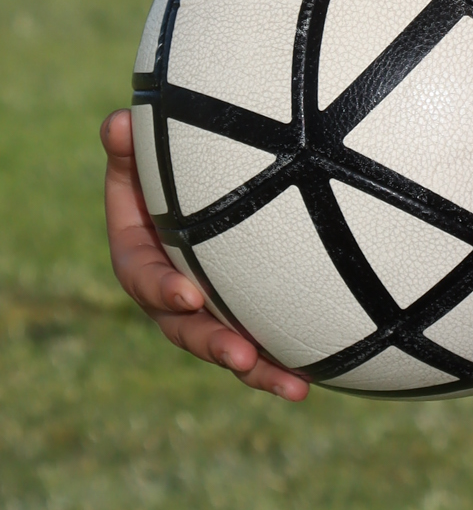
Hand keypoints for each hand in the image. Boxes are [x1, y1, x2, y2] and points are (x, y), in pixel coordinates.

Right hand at [100, 110, 308, 400]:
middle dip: (211, 344)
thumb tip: (120, 124)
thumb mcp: (144, 149)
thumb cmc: (170, 158)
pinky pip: (262, 343)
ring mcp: (209, 306)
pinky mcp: (244, 313)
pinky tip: (315, 379)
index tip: (189, 296)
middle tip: (241, 355)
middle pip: (183, 327)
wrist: (210, 173)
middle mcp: (171, 289)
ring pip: (227, 346)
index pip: (142, 276)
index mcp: (140, 252)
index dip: (161, 289)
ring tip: (292, 384)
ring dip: (257, 370)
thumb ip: (130, 142)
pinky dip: (284, 363)